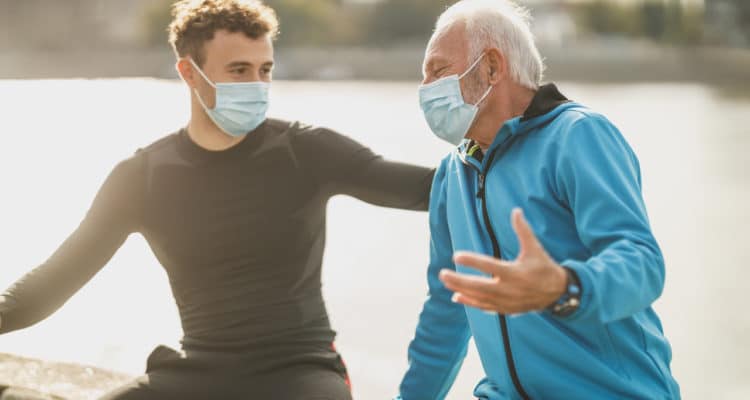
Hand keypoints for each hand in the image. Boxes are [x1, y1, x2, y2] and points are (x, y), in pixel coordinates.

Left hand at [439, 208, 566, 313]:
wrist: (557, 293)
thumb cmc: (543, 267)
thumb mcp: (535, 248)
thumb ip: (523, 230)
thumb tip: (516, 210)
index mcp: (515, 272)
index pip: (489, 266)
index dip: (472, 261)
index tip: (455, 256)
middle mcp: (509, 289)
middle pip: (479, 286)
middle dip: (459, 280)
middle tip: (442, 273)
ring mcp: (507, 301)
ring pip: (479, 298)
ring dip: (461, 290)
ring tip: (446, 282)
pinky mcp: (506, 309)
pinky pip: (485, 307)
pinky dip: (470, 303)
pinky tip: (456, 297)